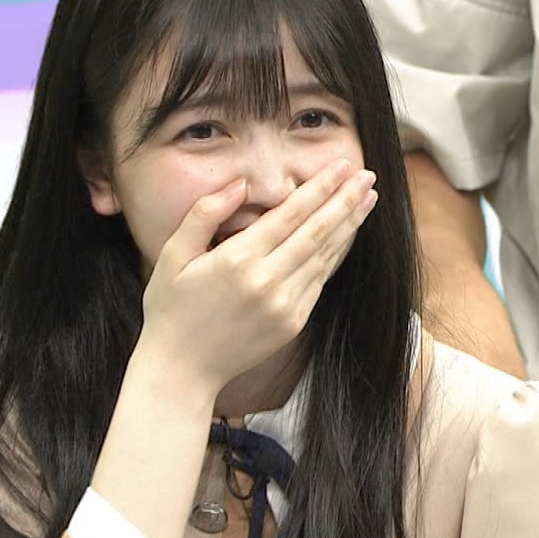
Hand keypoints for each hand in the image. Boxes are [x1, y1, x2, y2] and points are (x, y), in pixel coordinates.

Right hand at [135, 158, 378, 392]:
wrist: (182, 370)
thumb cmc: (171, 309)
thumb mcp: (172, 255)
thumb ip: (204, 214)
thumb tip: (240, 185)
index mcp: (237, 259)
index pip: (290, 214)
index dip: (319, 188)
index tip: (340, 167)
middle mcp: (267, 282)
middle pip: (317, 232)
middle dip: (345, 200)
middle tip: (367, 176)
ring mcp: (284, 305)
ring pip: (325, 256)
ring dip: (348, 225)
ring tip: (367, 199)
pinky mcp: (293, 324)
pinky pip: (320, 281)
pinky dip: (336, 255)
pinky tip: (345, 236)